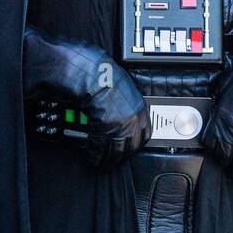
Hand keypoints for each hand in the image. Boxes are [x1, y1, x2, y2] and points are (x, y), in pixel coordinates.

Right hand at [23, 28, 148, 169]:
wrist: (88, 72)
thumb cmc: (100, 73)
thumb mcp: (118, 85)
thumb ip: (122, 99)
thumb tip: (121, 107)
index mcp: (138, 104)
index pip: (144, 131)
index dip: (135, 141)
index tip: (129, 146)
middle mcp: (133, 116)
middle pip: (132, 144)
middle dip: (122, 153)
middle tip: (114, 158)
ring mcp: (120, 123)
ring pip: (118, 149)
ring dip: (109, 156)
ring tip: (101, 160)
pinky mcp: (104, 129)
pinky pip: (101, 147)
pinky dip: (96, 154)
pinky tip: (92, 156)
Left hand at [202, 21, 232, 178]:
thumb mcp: (227, 81)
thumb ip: (220, 90)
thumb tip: (216, 92)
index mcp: (220, 115)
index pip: (209, 140)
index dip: (213, 147)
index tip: (216, 149)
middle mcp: (229, 129)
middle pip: (223, 154)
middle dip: (226, 161)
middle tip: (228, 164)